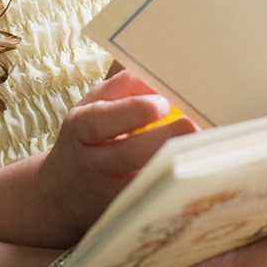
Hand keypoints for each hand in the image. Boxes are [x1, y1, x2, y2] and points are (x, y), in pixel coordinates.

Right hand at [36, 69, 194, 243]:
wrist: (62, 196)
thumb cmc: (86, 139)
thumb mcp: (92, 106)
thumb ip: (121, 83)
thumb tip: (152, 55)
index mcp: (81, 128)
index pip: (100, 120)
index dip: (132, 111)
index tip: (162, 102)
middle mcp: (94, 163)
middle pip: (127, 154)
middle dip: (163, 138)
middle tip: (193, 125)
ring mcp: (112, 191)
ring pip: (145, 180)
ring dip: (175, 163)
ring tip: (204, 146)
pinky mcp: (131, 210)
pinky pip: (157, 198)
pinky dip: (179, 183)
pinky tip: (200, 169)